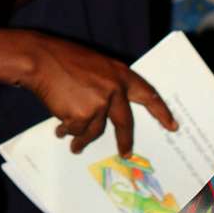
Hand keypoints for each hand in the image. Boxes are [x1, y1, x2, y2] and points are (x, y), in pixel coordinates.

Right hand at [5, 30, 175, 155]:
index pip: (148, 95)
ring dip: (81, 138)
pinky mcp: (83, 115)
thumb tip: (108, 111)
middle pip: (124, 123)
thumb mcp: (95, 66)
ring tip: (73, 144)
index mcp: (120, 74)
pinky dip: (67, 131)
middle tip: (125, 153)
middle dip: (124, 141)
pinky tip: (59, 128)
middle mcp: (114, 90)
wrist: (41, 59)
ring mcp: (100, 103)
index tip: (172, 126)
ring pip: (94, 130)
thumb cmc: (63, 59)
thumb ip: (106, 85)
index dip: (161, 112)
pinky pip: (77, 130)